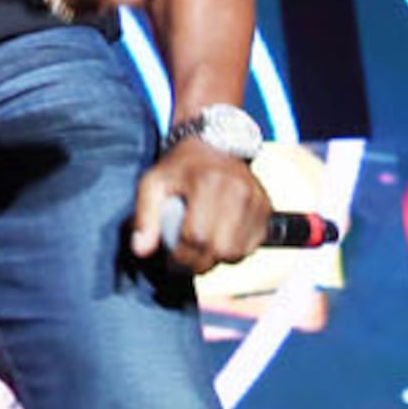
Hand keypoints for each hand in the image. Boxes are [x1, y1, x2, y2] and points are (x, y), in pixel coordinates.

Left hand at [127, 136, 271, 272]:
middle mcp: (238, 190)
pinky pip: (251, 247)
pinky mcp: (266, 209)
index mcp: (208, 181)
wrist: (216, 145)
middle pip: (219, 248)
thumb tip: (141, 251)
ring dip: (215, 260)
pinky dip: (233, 252)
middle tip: (183, 261)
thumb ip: (144, 216)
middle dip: (197, 263)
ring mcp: (256, 200)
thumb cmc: (179, 167)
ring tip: (199, 251)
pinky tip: (218, 241)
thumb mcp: (152, 183)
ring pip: (236, 252)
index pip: (195, 236)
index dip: (181, 256)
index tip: (170, 259)